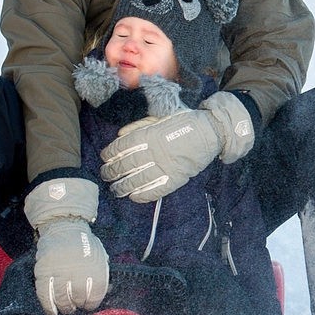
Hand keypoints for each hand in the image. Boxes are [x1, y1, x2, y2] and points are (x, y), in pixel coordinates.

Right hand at [24, 177, 109, 314]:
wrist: (64, 225)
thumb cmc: (84, 244)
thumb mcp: (99, 254)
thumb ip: (102, 272)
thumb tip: (106, 292)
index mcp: (95, 266)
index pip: (96, 294)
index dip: (92, 303)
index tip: (88, 305)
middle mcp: (78, 269)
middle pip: (78, 298)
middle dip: (77, 305)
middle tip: (75, 305)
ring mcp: (59, 270)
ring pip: (62, 299)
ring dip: (65, 307)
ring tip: (66, 308)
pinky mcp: (44, 271)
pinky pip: (45, 295)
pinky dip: (49, 306)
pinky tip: (52, 312)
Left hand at [99, 92, 254, 201]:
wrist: (211, 131)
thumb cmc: (184, 122)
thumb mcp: (160, 117)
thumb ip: (139, 125)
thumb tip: (119, 135)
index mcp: (151, 134)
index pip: (124, 146)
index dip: (111, 152)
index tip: (104, 157)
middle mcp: (156, 151)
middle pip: (128, 164)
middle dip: (113, 171)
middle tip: (104, 175)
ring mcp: (166, 166)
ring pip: (139, 179)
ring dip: (123, 186)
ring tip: (114, 190)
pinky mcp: (176, 178)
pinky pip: (157, 189)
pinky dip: (144, 195)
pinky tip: (133, 197)